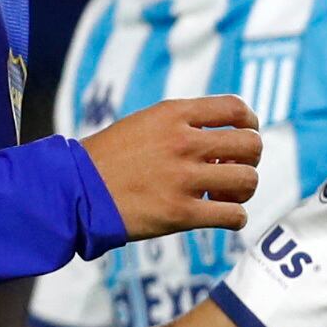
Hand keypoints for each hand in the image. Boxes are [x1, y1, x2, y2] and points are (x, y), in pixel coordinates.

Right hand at [83, 95, 261, 238]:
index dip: (250, 123)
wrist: (75, 189)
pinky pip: (234, 216)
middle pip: (251, 145)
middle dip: (250, 158)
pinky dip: (236, 218)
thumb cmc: (111, 157)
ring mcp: (183, 178)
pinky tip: (223, 216)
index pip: (237, 109)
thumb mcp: (146, 123)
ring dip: (243, 190)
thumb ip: (184, 123)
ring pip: (248, 180)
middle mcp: (183, 142)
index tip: (244, 135)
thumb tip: (229, 131)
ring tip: (224, 194)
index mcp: (174, 115)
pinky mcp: (181, 213)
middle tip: (232, 168)